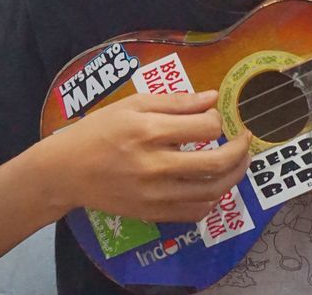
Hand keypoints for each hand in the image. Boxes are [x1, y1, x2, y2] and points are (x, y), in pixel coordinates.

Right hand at [59, 90, 252, 223]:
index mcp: (149, 132)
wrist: (66, 170)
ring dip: (234, 176)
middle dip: (240, 150)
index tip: (213, 115)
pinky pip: (195, 213)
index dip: (217, 119)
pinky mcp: (152, 213)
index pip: (206, 128)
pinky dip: (212, 199)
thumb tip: (213, 97)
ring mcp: (155, 194)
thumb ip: (175, 102)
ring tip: (239, 162)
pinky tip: (215, 185)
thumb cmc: (99, 130)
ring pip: (212, 192)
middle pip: (216, 163)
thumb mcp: (133, 105)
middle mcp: (155, 166)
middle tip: (245, 139)